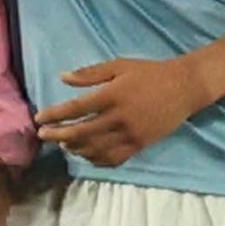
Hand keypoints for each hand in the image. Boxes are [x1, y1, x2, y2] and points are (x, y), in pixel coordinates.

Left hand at [34, 57, 212, 166]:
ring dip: (74, 148)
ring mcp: (130, 135)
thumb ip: (90, 73)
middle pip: (80, 133)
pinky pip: (112, 159)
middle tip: (43, 136)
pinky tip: (86, 154)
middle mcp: (119, 118)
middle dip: (58, 135)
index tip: (39, 119)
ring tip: (63, 144)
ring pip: (94, 149)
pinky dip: (95, 159)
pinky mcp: (139, 145)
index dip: (54, 116)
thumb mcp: (119, 65)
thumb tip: (63, 78)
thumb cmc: (150, 73)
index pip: (75, 109)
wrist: (185, 87)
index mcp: (112, 95)